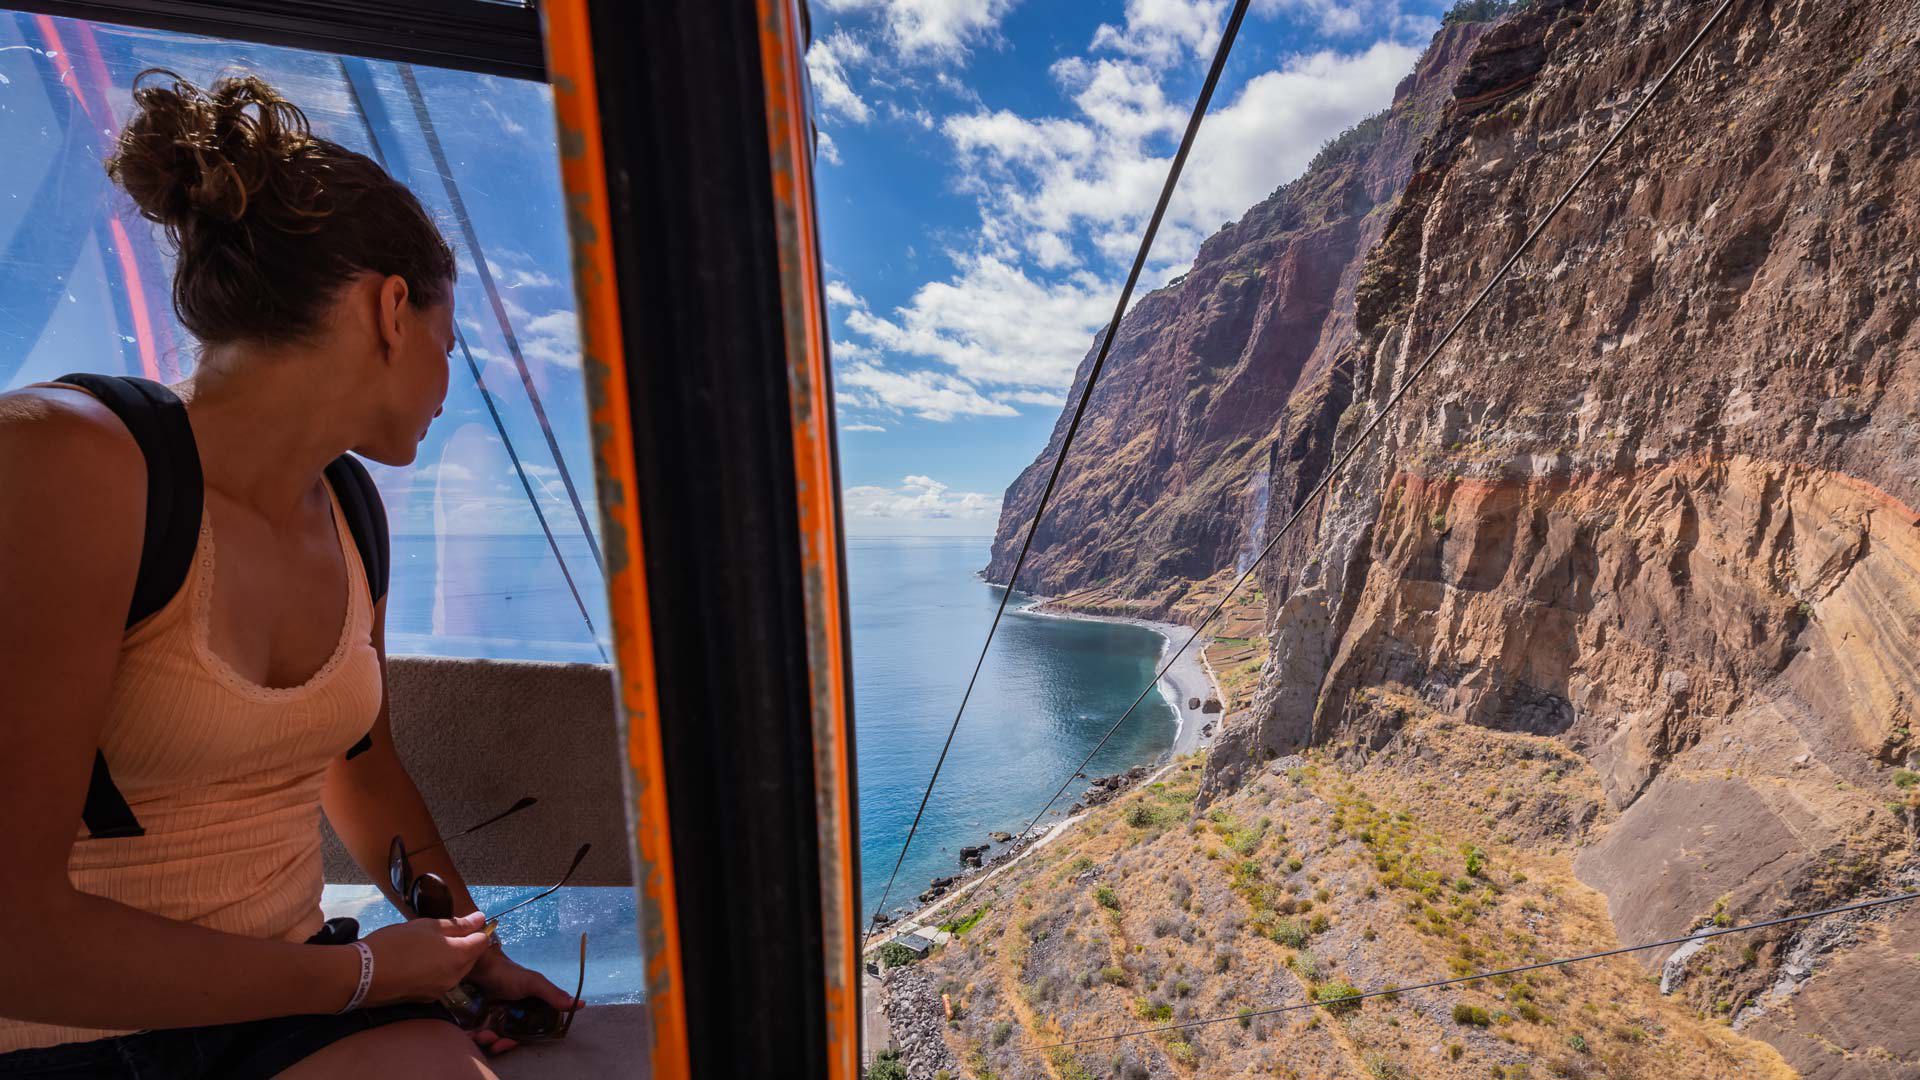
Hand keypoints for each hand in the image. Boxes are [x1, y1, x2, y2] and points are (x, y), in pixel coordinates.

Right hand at [360, 912, 491, 1005]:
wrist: (363, 975)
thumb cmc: (396, 944)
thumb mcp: (427, 926)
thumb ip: (457, 924)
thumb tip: (481, 918)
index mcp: (459, 956)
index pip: (483, 942)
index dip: (477, 930)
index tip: (463, 924)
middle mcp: (455, 977)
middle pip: (471, 958)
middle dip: (464, 945)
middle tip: (441, 933)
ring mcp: (441, 990)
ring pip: (457, 971)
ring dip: (450, 959)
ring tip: (428, 948)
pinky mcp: (427, 999)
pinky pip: (442, 981)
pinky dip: (437, 971)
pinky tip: (419, 964)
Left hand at [465, 946, 583, 1055]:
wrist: (478, 963)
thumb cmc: (508, 974)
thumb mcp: (533, 983)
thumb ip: (553, 994)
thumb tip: (581, 1004)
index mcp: (530, 1008)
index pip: (529, 1031)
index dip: (521, 1039)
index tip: (512, 1042)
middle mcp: (514, 1014)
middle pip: (509, 1037)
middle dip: (501, 1043)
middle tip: (492, 1040)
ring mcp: (495, 1016)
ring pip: (493, 1037)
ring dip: (487, 1041)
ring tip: (480, 1035)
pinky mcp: (479, 1017)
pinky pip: (479, 1033)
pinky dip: (476, 1037)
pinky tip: (473, 1034)